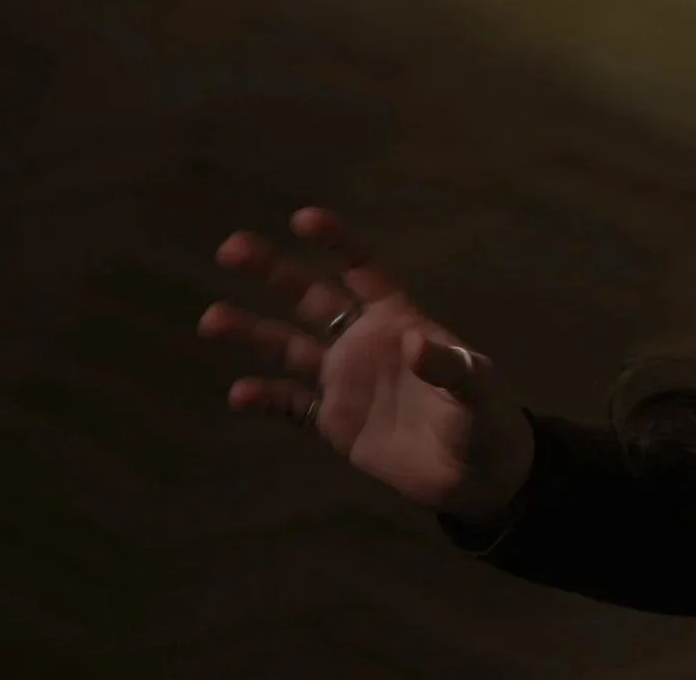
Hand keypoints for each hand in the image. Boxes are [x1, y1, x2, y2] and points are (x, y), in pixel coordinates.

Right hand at [199, 206, 534, 522]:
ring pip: (288, 348)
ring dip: (251, 332)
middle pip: (311, 298)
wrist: (475, 476)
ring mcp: (345, 382)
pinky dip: (265, 399)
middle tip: (230, 248)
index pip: (363, 270)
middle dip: (273, 271)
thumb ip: (447, 366)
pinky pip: (291, 406)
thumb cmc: (485, 421)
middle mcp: (363, 343)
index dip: (337, 243)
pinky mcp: (334, 422)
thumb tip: (412, 344)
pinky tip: (239, 393)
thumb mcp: (476, 390)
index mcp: (399, 321)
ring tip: (211, 319)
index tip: (302, 219)